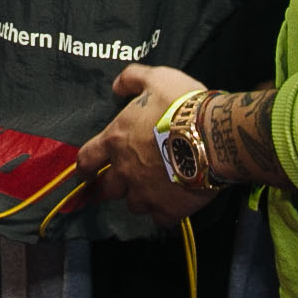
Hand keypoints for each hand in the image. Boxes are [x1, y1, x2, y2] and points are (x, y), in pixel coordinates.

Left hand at [76, 64, 218, 226]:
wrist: (213, 136)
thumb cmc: (181, 105)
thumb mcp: (156, 79)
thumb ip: (132, 79)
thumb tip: (117, 87)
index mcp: (116, 140)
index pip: (87, 159)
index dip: (84, 167)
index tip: (85, 174)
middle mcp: (125, 171)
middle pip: (107, 189)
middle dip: (110, 187)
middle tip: (116, 186)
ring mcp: (146, 193)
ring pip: (133, 205)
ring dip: (139, 198)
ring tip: (151, 190)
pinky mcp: (168, 209)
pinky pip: (160, 219)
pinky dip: (164, 213)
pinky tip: (172, 205)